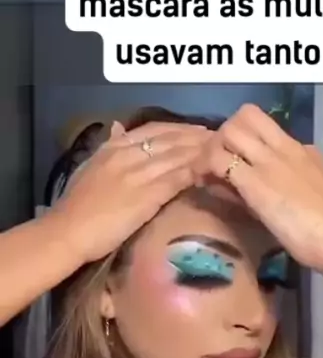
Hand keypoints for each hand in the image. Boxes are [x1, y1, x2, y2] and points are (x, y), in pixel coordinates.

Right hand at [50, 119, 209, 264]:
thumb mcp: (91, 167)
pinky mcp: (147, 195)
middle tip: (219, 138)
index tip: (198, 130)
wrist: (68, 230)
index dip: (180, 128)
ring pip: (177, 156)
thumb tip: (119, 127)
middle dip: (196, 137)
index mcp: (114, 147)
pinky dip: (194, 173)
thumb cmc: (77, 205)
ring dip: (201, 153)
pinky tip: (208, 173)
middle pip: (171, 139)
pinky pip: (176, 179)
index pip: (154, 129)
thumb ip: (110, 147)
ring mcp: (138, 174)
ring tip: (220, 152)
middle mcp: (128, 154)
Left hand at [203, 104, 322, 273]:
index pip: (263, 124)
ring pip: (229, 131)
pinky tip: (203, 185)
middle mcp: (285, 147)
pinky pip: (220, 161)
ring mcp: (270, 162)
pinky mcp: (255, 183)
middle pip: (246, 115)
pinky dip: (205, 168)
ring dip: (211, 149)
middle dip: (223, 135)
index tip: (233, 158)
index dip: (242, 135)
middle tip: (215, 162)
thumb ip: (286, 183)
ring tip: (206, 174)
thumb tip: (259, 185)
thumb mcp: (310, 194)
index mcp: (301, 149)